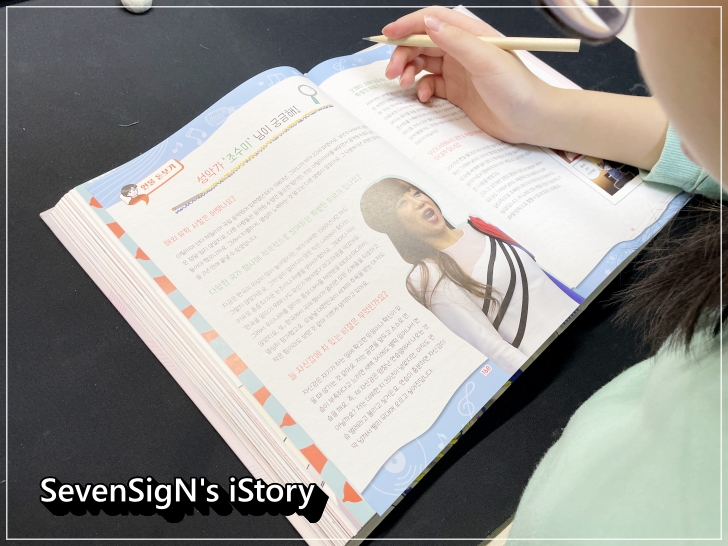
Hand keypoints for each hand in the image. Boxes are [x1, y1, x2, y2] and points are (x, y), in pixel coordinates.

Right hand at [382, 8, 556, 143]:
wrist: (532, 120)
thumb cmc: (517, 89)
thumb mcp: (486, 61)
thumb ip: (457, 41)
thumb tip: (428, 24)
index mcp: (471, 35)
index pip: (433, 21)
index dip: (409, 25)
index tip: (388, 34)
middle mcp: (463, 50)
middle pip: (423, 43)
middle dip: (403, 54)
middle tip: (392, 72)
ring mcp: (460, 71)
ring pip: (423, 64)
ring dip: (409, 71)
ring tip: (403, 84)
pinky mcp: (458, 92)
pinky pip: (431, 85)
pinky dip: (422, 89)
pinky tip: (424, 97)